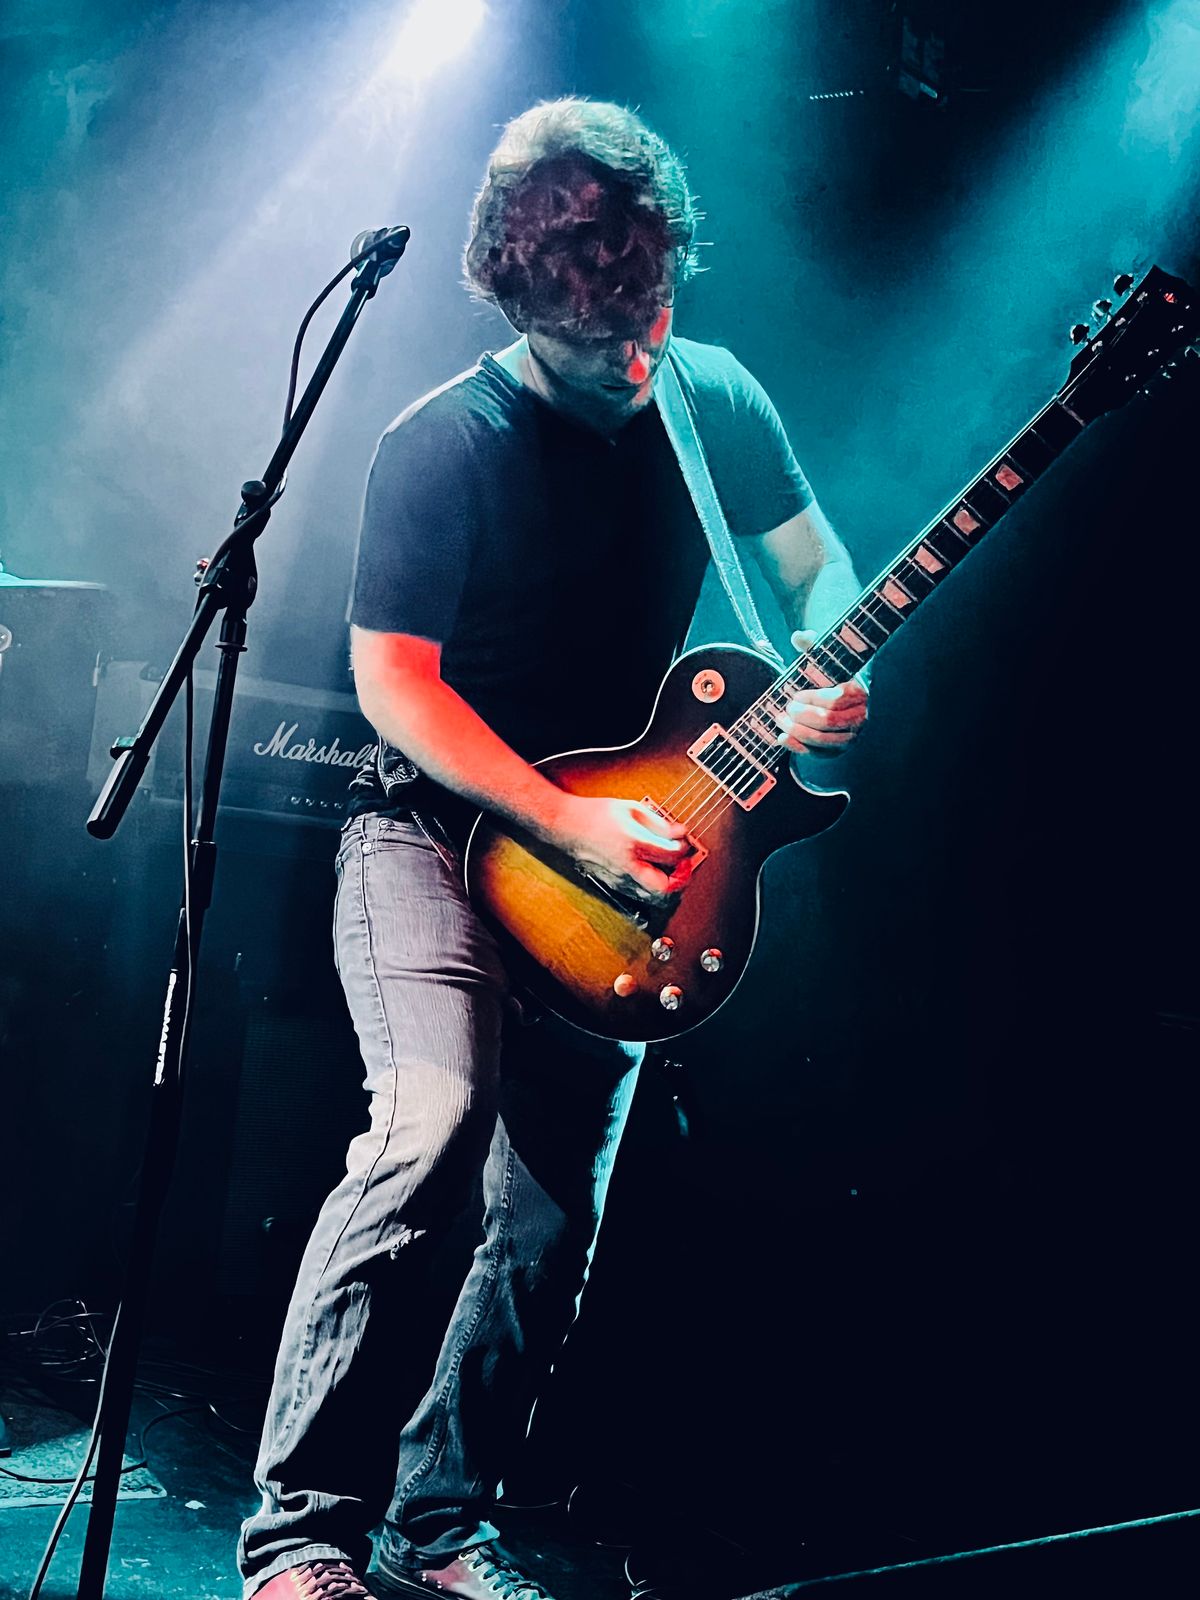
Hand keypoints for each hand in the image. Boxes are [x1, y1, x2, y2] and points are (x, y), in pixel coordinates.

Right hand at [551, 795, 695, 906]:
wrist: (567, 825)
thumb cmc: (595, 814)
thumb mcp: (631, 809)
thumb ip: (658, 823)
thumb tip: (679, 833)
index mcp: (633, 843)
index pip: (670, 855)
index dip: (683, 850)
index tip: (683, 843)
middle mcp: (626, 865)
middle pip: (663, 888)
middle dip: (680, 879)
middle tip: (683, 866)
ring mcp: (618, 878)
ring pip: (651, 896)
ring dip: (666, 884)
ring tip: (668, 868)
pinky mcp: (613, 883)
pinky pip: (638, 892)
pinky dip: (650, 885)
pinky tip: (651, 870)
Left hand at [776, 629, 868, 757]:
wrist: (841, 699)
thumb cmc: (831, 677)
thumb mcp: (824, 659)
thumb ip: (812, 646)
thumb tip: (799, 636)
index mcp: (860, 692)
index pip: (835, 700)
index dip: (812, 699)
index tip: (796, 695)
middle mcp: (860, 717)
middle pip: (828, 721)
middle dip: (802, 716)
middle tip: (787, 708)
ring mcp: (851, 736)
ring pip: (823, 740)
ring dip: (797, 732)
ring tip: (780, 720)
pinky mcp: (839, 750)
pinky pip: (819, 754)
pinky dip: (798, 748)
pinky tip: (782, 738)